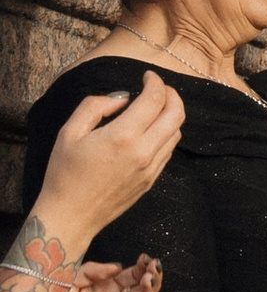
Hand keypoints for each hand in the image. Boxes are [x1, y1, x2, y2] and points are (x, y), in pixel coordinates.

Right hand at [31, 75, 184, 248]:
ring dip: (170, 114)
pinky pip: (168, 150)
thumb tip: (122, 98)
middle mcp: (144, 152)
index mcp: (123, 137)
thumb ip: (96, 106)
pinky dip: (166, 133)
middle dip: (171, 94)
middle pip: (177, 114)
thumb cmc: (65, 173)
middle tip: (157, 87)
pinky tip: (149, 129)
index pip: (155, 100)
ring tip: (153, 107)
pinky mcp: (152, 180)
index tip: (147, 76)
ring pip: (176, 132)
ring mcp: (151, 168)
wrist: (71, 215)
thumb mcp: (69, 132)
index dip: (155, 82)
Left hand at [44, 254, 162, 291]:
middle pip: (144, 290)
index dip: (143, 267)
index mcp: (108, 289)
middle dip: (153, 277)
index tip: (147, 257)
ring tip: (148, 279)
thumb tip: (118, 267)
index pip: (134, 276)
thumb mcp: (70, 280)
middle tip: (154, 266)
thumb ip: (92, 271)